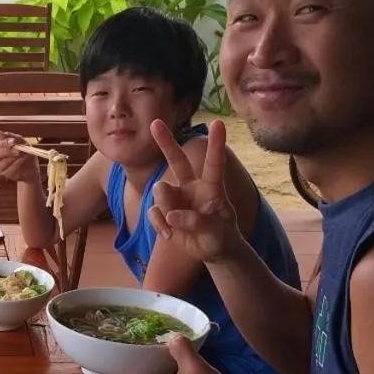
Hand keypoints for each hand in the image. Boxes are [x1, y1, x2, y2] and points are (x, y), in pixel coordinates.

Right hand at [0, 131, 39, 183]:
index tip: (13, 142)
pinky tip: (23, 161)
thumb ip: (9, 137)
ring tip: (24, 155)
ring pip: (2, 162)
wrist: (31, 167)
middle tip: (18, 150)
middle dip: (7, 151)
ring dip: (15, 158)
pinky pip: (9, 169)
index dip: (3, 143)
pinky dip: (18, 165)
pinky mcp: (4, 174)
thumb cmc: (24, 152)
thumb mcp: (20, 141)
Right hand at [147, 118, 240, 263]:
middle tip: (155, 123)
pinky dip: (158, 224)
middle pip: (177, 161)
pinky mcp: (164, 212)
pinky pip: (153, 211)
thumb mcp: (217, 232)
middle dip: (166, 142)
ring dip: (165, 206)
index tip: (218, 123)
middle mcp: (192, 187)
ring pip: (161, 191)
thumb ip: (197, 222)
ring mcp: (176, 198)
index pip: (214, 164)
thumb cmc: (221, 236)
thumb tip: (171, 216)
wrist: (211, 250)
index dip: (216, 144)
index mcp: (211, 187)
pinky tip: (170, 234)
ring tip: (174, 225)